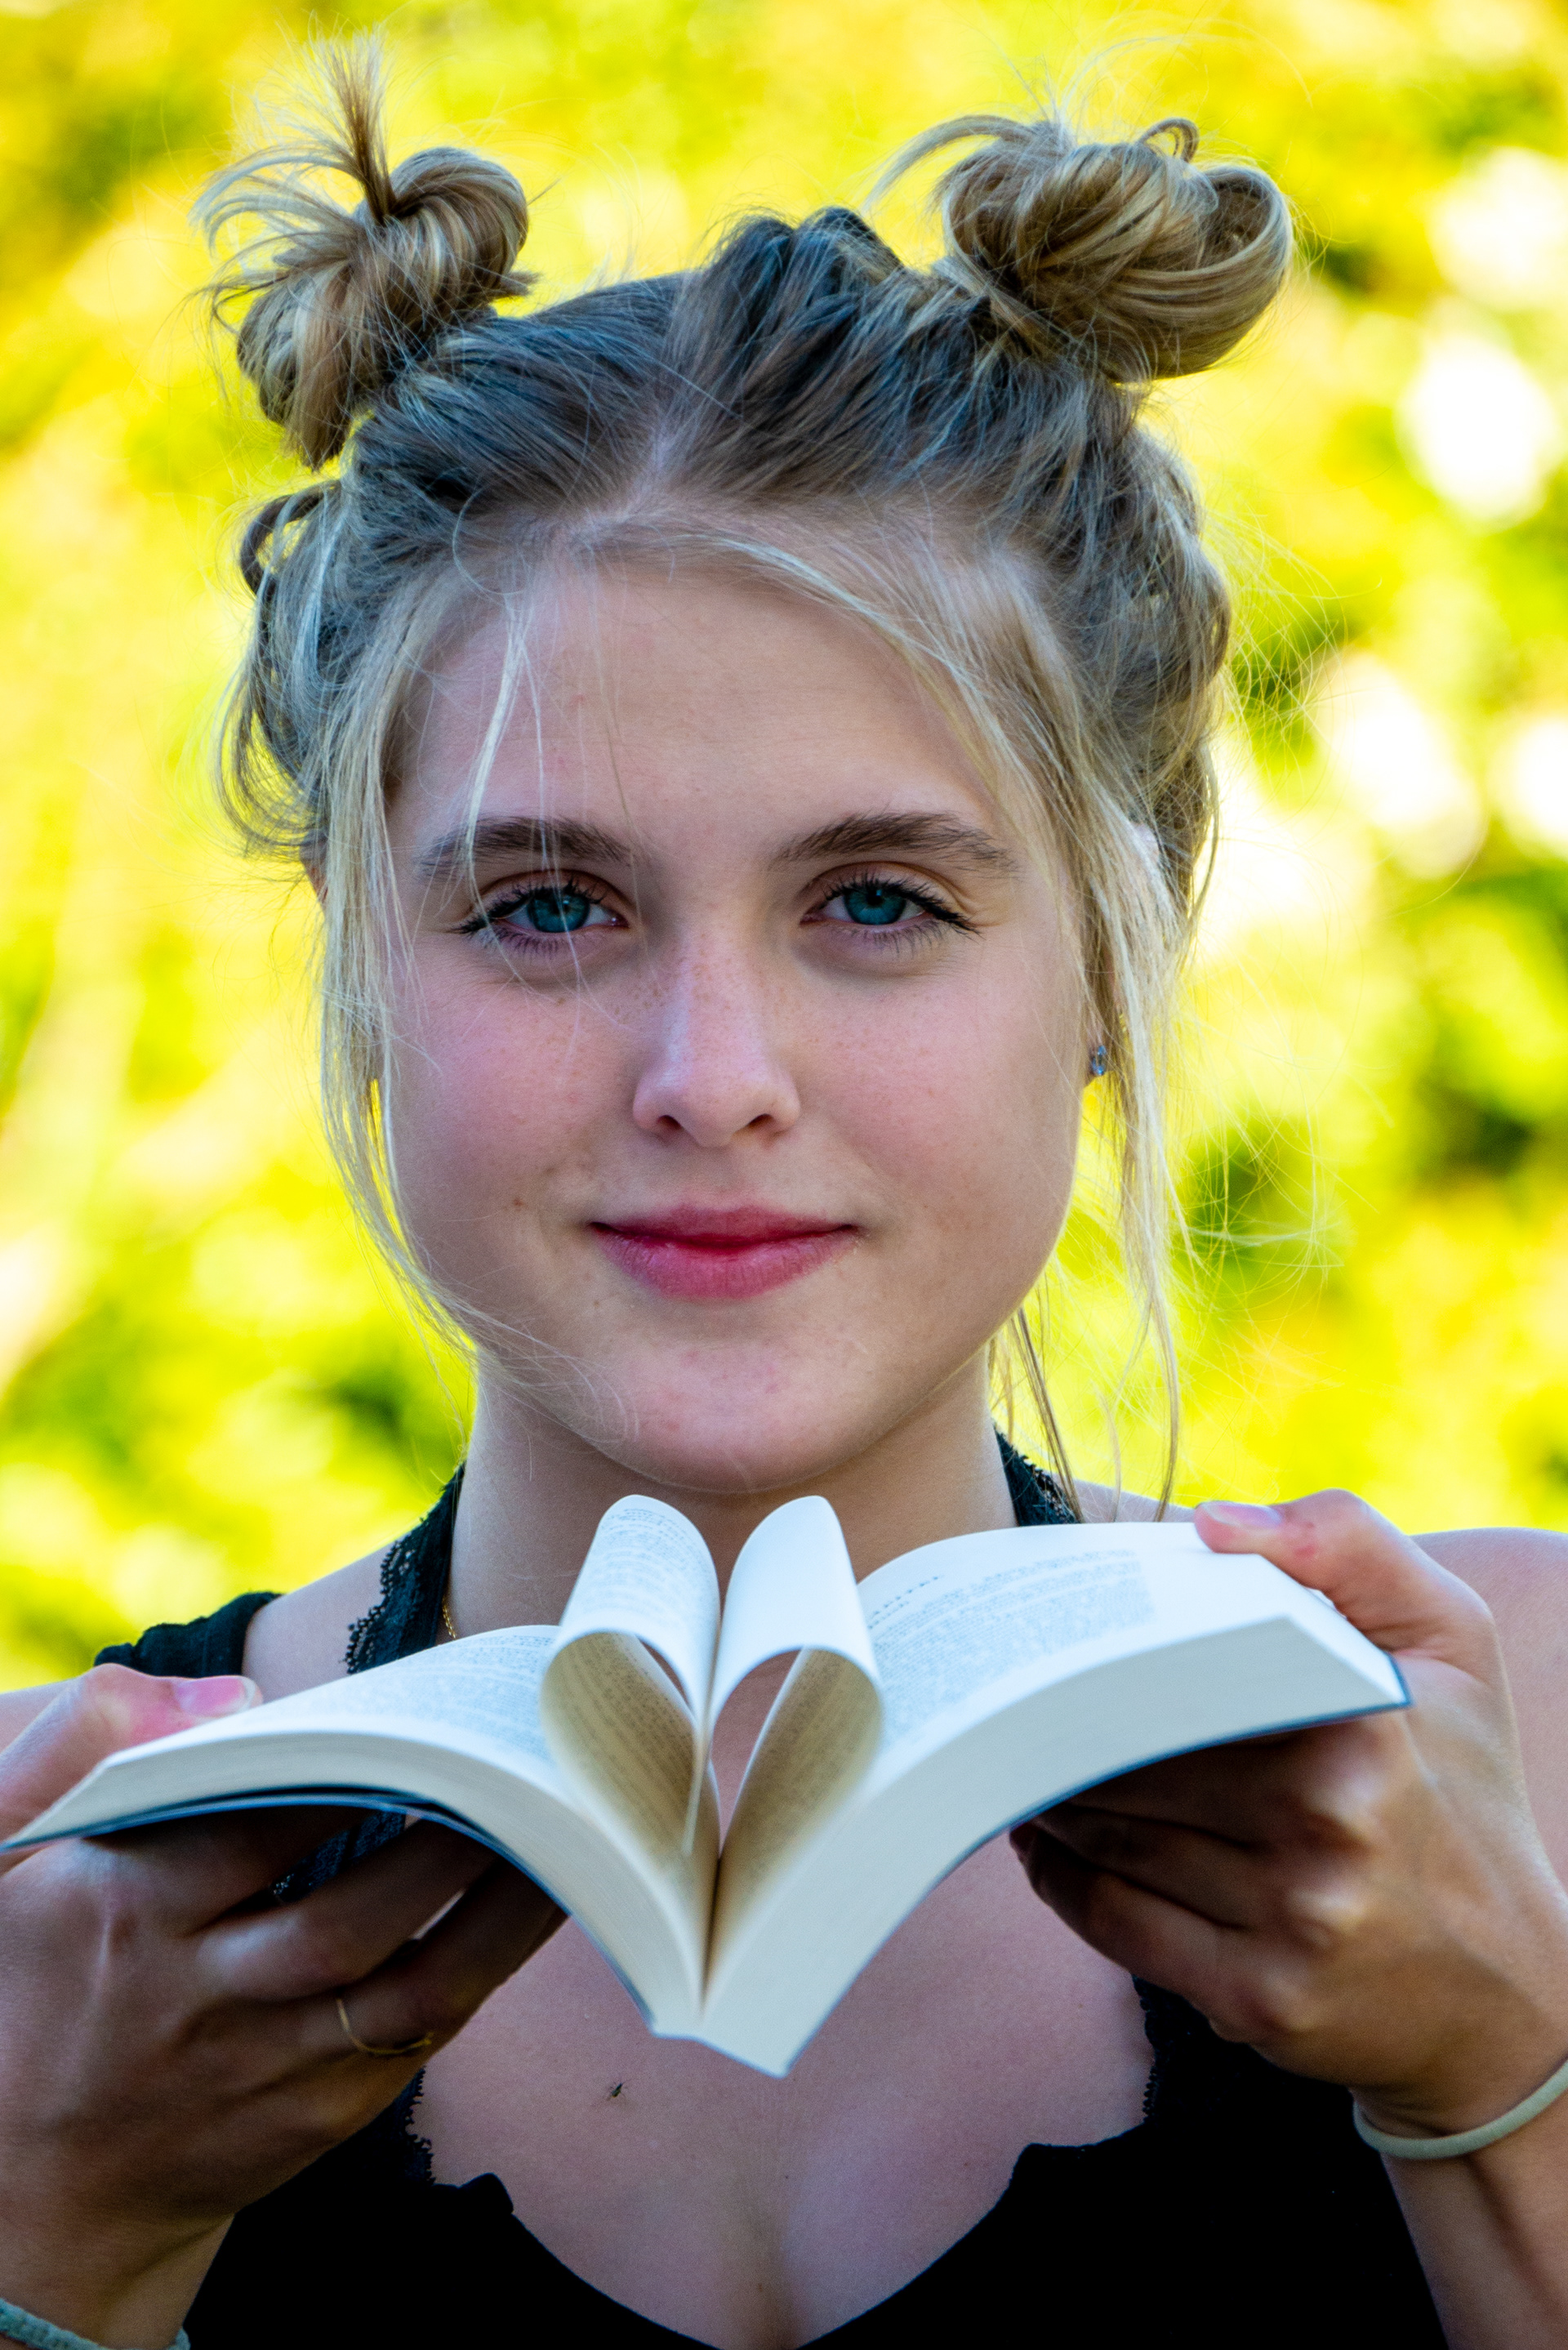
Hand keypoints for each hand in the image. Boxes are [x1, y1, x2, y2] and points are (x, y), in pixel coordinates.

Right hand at [0, 1664, 562, 2345]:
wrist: (28, 2194)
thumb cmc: (32, 1982)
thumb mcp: (2, 1859)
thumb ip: (75, 1748)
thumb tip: (226, 1695)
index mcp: (120, 1911)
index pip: (259, 1825)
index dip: (355, 1764)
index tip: (428, 1706)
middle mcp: (193, 1999)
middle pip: (349, 1915)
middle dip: (453, 1838)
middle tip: (530, 1760)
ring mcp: (258, 2071)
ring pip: (407, 1987)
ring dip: (502, 1912)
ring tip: (567, 1829)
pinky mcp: (310, 2123)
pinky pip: (416, 2041)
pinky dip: (481, 1973)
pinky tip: (530, 1908)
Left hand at [1013, 1490, 1567, 2138]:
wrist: (1512, 1992)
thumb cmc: (1463, 1791)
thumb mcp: (1450, 1644)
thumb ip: (1348, 1547)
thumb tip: (1213, 1525)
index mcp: (1362, 1721)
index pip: (1185, 1668)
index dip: (1108, 1652)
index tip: (1062, 1637)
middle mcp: (1329, 1820)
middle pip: (1136, 1757)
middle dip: (1062, 1729)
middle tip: (1015, 1702)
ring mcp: (1296, 1919)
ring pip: (1118, 1839)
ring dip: (1051, 1800)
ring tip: (1018, 1761)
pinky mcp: (1261, 2000)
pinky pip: (1121, 1925)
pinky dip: (1062, 1882)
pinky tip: (1044, 1846)